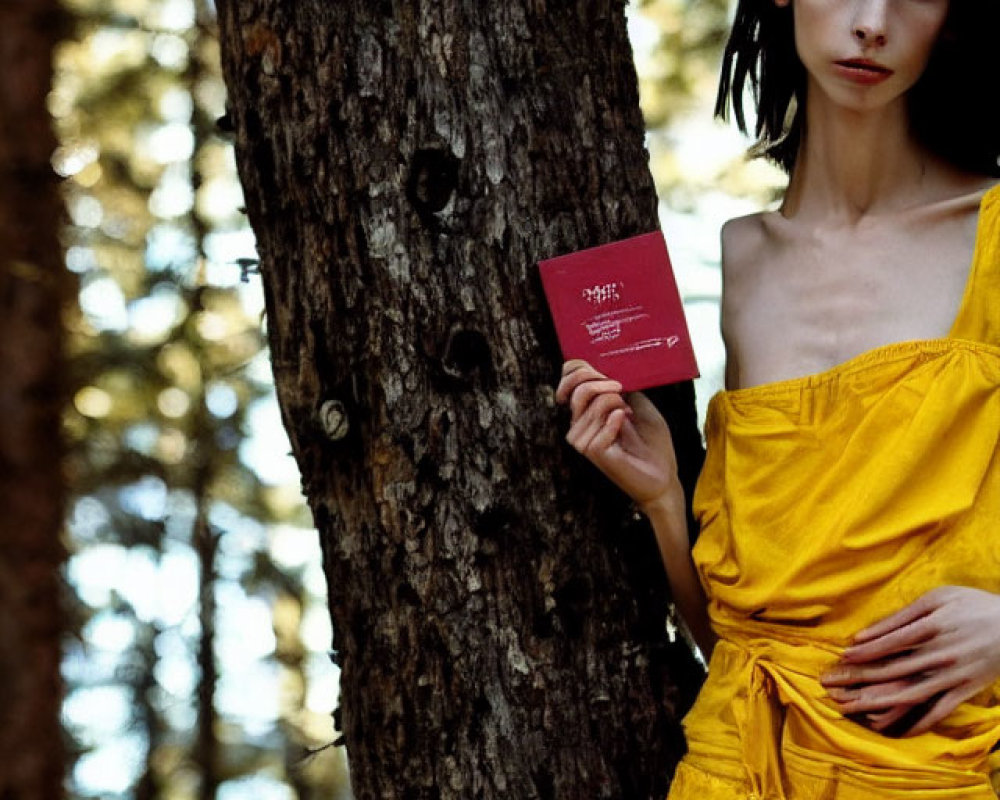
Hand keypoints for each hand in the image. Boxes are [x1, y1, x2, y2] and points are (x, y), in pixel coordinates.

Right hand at [555, 360, 680, 511]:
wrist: (663, 474)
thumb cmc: (652, 442)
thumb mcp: (639, 403)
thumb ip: (620, 385)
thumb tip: (606, 365)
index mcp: (586, 410)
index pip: (567, 379)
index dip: (579, 369)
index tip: (602, 371)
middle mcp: (579, 424)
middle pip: (578, 391)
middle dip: (602, 383)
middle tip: (622, 389)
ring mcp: (584, 440)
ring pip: (591, 406)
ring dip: (615, 403)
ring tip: (628, 415)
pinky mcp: (594, 452)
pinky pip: (601, 425)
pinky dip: (616, 420)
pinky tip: (625, 424)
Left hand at [821, 586, 999, 735]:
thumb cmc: (972, 605)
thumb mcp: (937, 599)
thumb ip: (902, 616)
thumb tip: (867, 632)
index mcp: (931, 627)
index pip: (889, 642)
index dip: (865, 651)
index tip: (843, 657)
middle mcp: (939, 655)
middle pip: (892, 669)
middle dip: (859, 678)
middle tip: (832, 685)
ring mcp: (952, 676)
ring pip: (909, 693)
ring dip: (877, 702)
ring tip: (851, 707)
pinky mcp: (964, 691)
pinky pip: (937, 711)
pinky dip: (915, 722)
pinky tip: (892, 727)